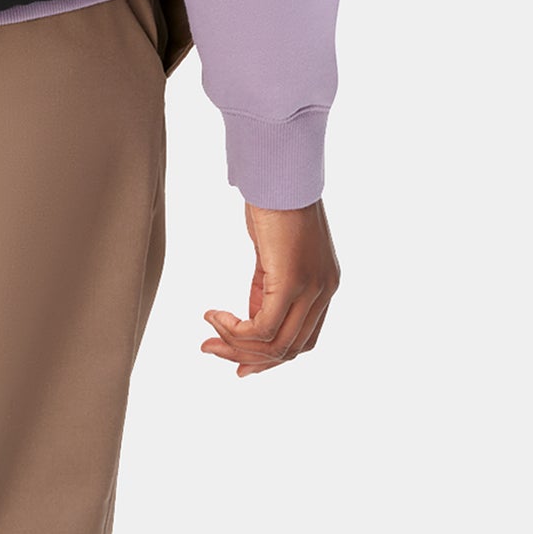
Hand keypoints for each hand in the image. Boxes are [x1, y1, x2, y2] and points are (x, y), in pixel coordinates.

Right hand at [202, 199, 339, 376]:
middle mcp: (324, 292)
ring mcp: (312, 288)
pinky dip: (234, 329)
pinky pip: (261, 327)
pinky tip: (213, 315)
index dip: (270, 358)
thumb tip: (253, 316)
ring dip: (236, 346)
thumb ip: (268, 287)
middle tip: (212, 351)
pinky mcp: (291, 282)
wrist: (278, 171)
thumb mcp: (272, 253)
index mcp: (325, 286)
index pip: (303, 340)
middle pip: (290, 349)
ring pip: (275, 344)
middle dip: (247, 358)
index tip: (239, 363)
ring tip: (207, 338)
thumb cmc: (272, 201)